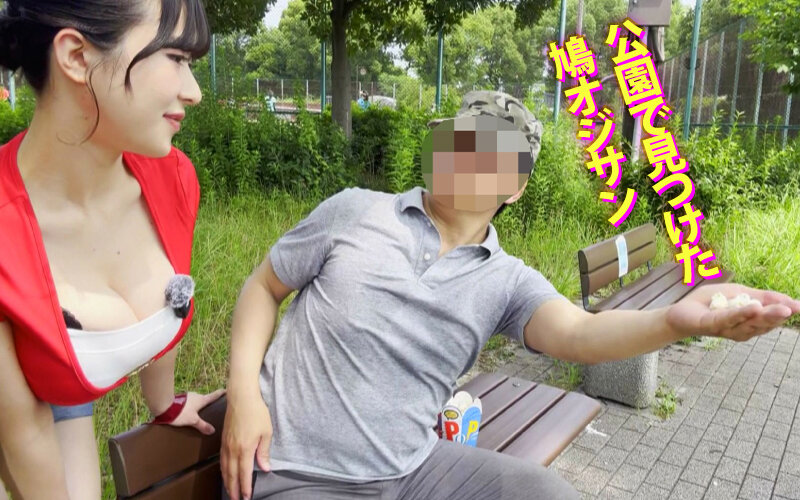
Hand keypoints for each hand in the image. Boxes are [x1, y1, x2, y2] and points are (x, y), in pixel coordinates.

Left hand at [168, 389, 225, 434]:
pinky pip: (187, 403)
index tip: (226, 390)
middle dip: (207, 403)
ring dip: (196, 405)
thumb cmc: (180, 412)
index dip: (221, 393)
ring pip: (195, 401)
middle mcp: (195, 396)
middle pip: (204, 398)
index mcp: (201, 400)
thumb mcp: (192, 421)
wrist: (163, 405)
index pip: (214, 396)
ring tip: (196, 413)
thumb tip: (212, 431)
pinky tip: (185, 413)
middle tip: (211, 407)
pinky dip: (189, 407)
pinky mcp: (179, 399)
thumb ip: (202, 425)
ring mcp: (187, 396)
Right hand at [221, 393, 272, 499]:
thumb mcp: (266, 432)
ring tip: (230, 491)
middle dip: (234, 489)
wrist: (241, 397)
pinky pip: (221, 459)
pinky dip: (222, 470)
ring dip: (227, 482)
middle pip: (231, 474)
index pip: (244, 473)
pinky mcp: (223, 439)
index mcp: (245, 449)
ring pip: (224, 468)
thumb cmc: (256, 412)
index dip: (245, 487)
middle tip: (237, 499)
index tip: (247, 497)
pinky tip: (224, 473)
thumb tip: (264, 468)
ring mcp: (226, 444)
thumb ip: (264, 452)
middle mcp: (233, 449)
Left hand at [666, 283, 799, 341]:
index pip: (771, 317)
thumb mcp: (740, 294)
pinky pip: (729, 319)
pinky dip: (742, 313)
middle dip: (779, 315)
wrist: (681, 311)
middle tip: (795, 308)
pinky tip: (754, 307)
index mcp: (751, 322)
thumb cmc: (712, 303)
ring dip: (766, 315)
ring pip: (750, 323)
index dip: (786, 311)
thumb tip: (792, 301)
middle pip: (763, 323)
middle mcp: (742, 329)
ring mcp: (727, 328)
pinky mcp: (712, 324)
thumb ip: (763, 297)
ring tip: (782, 308)